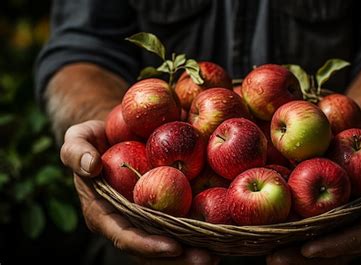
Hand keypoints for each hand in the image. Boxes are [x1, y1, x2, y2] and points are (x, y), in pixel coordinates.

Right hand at [60, 120, 218, 263]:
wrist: (114, 135)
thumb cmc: (94, 139)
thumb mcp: (78, 138)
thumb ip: (76, 150)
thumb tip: (91, 166)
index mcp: (104, 213)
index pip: (125, 236)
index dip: (147, 245)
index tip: (172, 247)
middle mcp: (127, 221)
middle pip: (153, 248)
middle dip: (179, 258)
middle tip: (208, 259)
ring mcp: (147, 218)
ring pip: (170, 244)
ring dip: (194, 252)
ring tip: (219, 254)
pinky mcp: (164, 209)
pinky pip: (181, 224)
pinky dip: (200, 231)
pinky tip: (222, 232)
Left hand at [267, 116, 360, 264]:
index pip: (360, 235)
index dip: (336, 245)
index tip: (309, 248)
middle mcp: (358, 218)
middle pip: (332, 248)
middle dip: (304, 258)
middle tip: (275, 259)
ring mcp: (339, 214)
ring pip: (315, 240)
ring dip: (290, 249)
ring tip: (264, 253)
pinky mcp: (323, 204)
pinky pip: (305, 220)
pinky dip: (285, 227)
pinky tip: (261, 228)